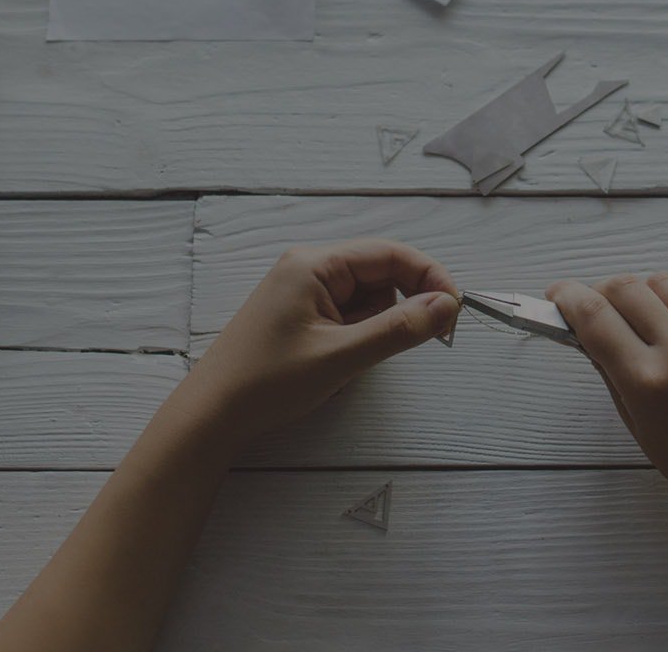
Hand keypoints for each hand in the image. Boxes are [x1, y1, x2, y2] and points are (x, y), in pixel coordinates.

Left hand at [180, 239, 459, 450]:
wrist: (212, 414)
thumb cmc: (266, 383)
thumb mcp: (342, 357)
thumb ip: (398, 329)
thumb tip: (446, 305)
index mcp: (314, 264)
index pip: (390, 253)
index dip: (430, 277)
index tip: (455, 311)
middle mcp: (308, 267)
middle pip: (381, 272)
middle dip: (405, 304)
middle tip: (425, 340)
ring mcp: (302, 290)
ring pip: (367, 297)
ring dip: (378, 324)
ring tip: (355, 359)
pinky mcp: (301, 314)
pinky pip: (348, 314)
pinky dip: (359, 335)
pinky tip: (341, 361)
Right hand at [547, 273, 667, 529]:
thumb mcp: (638, 425)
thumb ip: (612, 374)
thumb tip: (590, 333)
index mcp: (647, 381)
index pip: (593, 315)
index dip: (566, 298)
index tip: (558, 296)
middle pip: (625, 287)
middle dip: (600, 291)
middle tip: (595, 306)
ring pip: (664, 283)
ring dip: (643, 294)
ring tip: (643, 318)